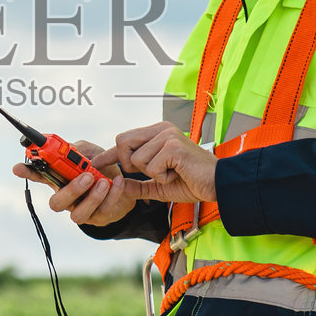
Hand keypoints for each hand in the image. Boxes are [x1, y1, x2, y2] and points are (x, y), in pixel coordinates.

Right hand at [11, 140, 136, 227]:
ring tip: (104, 181)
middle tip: (87, 176)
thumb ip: (80, 150)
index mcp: (61, 179)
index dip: (26, 173)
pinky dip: (112, 196)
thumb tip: (69, 149)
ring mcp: (81, 210)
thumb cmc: (103, 168)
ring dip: (92, 197)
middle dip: (71, 190)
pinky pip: (102, 211)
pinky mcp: (99, 218)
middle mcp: (67, 198)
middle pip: (56, 203)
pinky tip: (118, 182)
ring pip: (77, 215)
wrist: (127, 187)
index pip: (39, 176)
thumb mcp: (92, 153)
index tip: (17, 167)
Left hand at [96, 121, 217, 203]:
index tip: (96, 163)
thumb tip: (120, 185)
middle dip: (130, 164)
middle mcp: (161, 130)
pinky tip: (178, 174)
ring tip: (172, 172)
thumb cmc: (193, 181)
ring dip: (152, 173)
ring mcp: (168, 136)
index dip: (109, 154)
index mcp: (158, 133)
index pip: (125, 140)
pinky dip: (163, 177)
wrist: (218, 184)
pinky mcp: (173, 147)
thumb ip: (139, 185)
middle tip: (153, 171)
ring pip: (137, 159)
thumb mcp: (160, 184)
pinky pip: (151, 167)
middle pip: (123, 143)